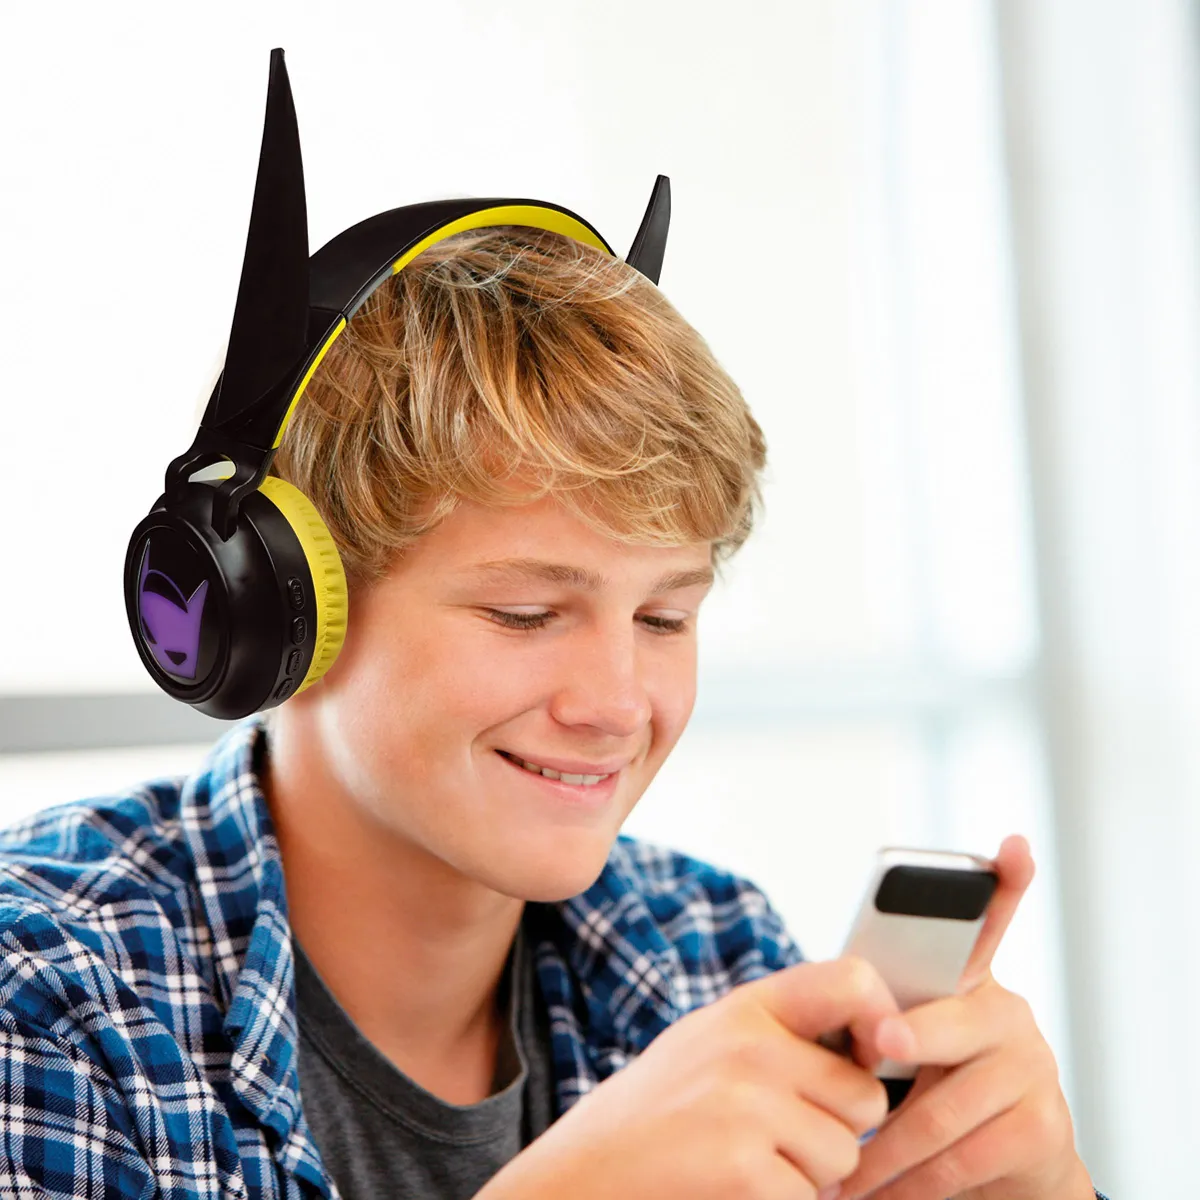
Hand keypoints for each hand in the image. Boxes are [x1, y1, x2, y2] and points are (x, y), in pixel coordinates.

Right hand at [477, 957, 901, 1199]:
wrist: (581, 1174)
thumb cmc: (655, 1115)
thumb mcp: (710, 1046)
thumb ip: (782, 1034)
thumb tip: (884, 1036)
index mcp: (744, 1008)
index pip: (852, 980)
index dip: (883, 1019)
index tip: (880, 1053)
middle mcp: (749, 1045)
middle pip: (863, 1094)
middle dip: (838, 1129)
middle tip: (778, 1136)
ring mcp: (746, 1105)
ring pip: (846, 1155)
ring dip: (813, 1176)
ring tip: (747, 1162)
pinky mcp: (744, 1167)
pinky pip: (813, 1197)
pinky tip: (733, 1189)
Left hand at [837, 835, 1094, 1199]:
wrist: (996, 1171)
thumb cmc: (923, 1087)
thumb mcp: (899, 1041)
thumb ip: (871, 1009)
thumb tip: (818, 992)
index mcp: (966, 979)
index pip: (989, 921)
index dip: (1004, 880)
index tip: (1011, 844)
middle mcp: (1006, 1011)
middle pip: (948, 1022)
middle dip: (908, 1039)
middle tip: (877, 1049)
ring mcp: (1033, 1068)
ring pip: (944, 1107)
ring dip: (884, 1149)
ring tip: (841, 1173)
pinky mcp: (1042, 1128)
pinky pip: (962, 1159)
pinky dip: (911, 1184)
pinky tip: (879, 1194)